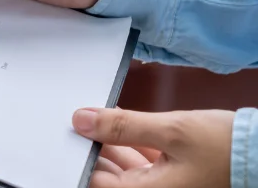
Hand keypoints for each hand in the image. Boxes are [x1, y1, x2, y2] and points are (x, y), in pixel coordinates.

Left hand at [74, 107, 232, 187]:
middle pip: (107, 175)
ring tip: (100, 118)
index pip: (94, 179)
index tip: (70, 130)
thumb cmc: (227, 149)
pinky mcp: (175, 178)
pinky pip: (143, 165)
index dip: (79, 154)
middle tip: (80, 121)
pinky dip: (132, 145)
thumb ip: (123, 126)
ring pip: (124, 169)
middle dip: (93, 148)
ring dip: (111, 144)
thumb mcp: (171, 130)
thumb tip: (82, 121)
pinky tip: (125, 123)